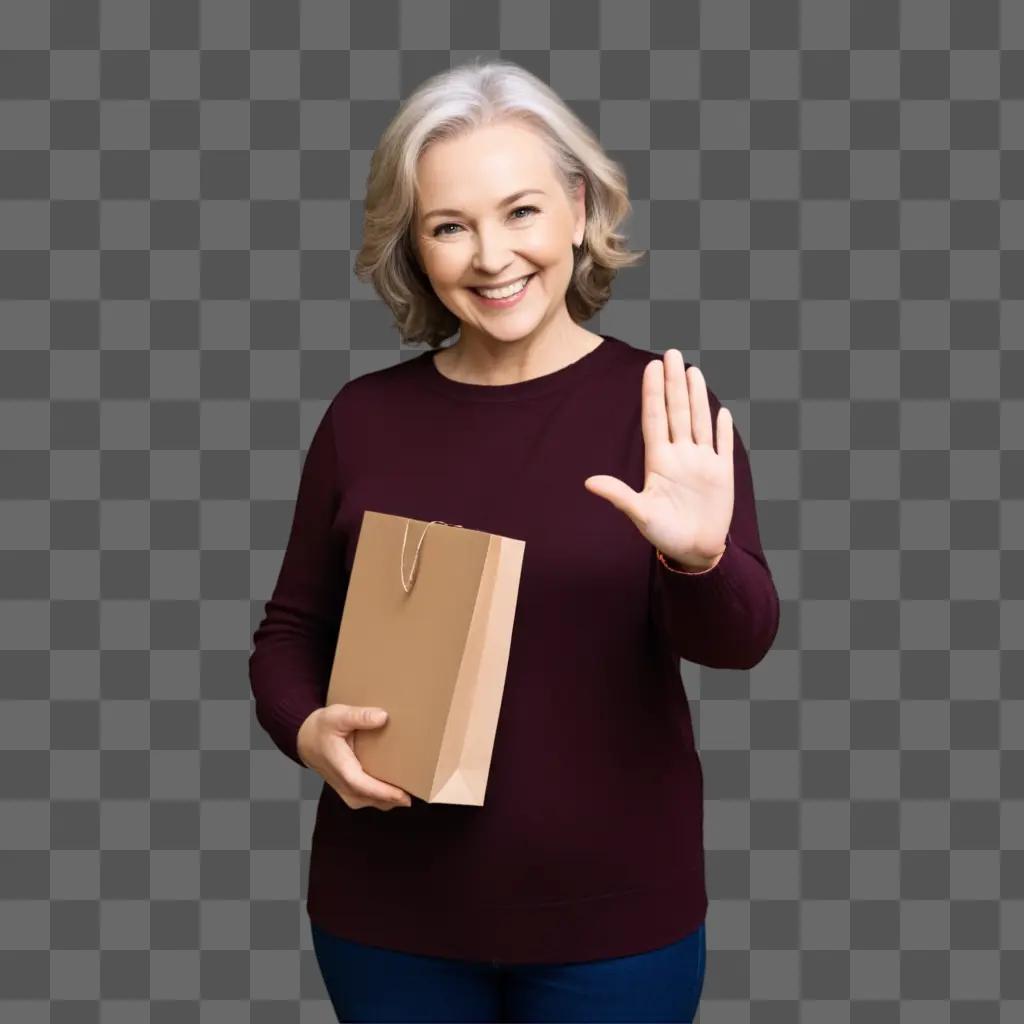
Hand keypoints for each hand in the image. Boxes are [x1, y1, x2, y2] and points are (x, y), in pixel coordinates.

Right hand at [297, 705, 413, 810]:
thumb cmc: (322, 728)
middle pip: (372, 799)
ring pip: (372, 802)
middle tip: (420, 790)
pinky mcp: (351, 790)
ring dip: (391, 800)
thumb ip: (359, 716)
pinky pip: (370, 799)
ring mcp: (347, 790)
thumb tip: (382, 716)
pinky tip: (399, 788)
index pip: (363, 786)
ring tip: (414, 789)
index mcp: (341, 768)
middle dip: (394, 799)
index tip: (404, 795)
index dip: (384, 792)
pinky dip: (385, 797)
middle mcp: (344, 784)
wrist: (306, 740)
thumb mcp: (338, 715)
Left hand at [584, 349, 733, 569]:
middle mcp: (680, 457)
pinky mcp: (721, 475)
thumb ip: (619, 496)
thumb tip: (589, 483)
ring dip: (698, 397)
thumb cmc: (664, 535)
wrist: (694, 552)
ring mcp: (702, 463)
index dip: (653, 393)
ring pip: (700, 422)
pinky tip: (723, 412)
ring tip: (693, 371)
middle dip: (674, 383)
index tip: (651, 367)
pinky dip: (724, 430)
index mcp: (659, 462)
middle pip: (678, 412)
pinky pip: (723, 447)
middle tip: (672, 353)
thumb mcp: (640, 515)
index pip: (655, 419)